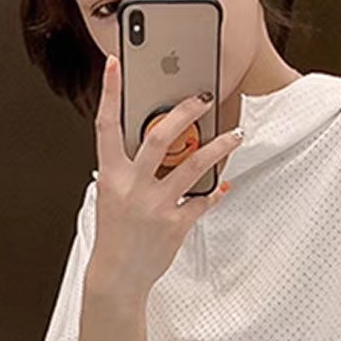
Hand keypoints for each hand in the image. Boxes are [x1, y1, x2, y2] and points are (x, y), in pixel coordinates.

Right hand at [86, 53, 244, 299]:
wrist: (118, 276)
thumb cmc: (116, 234)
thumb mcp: (112, 196)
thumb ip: (131, 170)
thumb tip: (159, 143)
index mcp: (111, 176)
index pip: (106, 126)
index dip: (109, 92)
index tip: (115, 64)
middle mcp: (132, 187)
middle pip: (160, 137)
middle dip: (185, 111)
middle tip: (203, 96)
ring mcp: (155, 205)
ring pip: (193, 165)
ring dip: (218, 147)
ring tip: (234, 135)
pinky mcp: (175, 224)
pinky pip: (203, 200)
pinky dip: (215, 190)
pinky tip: (224, 183)